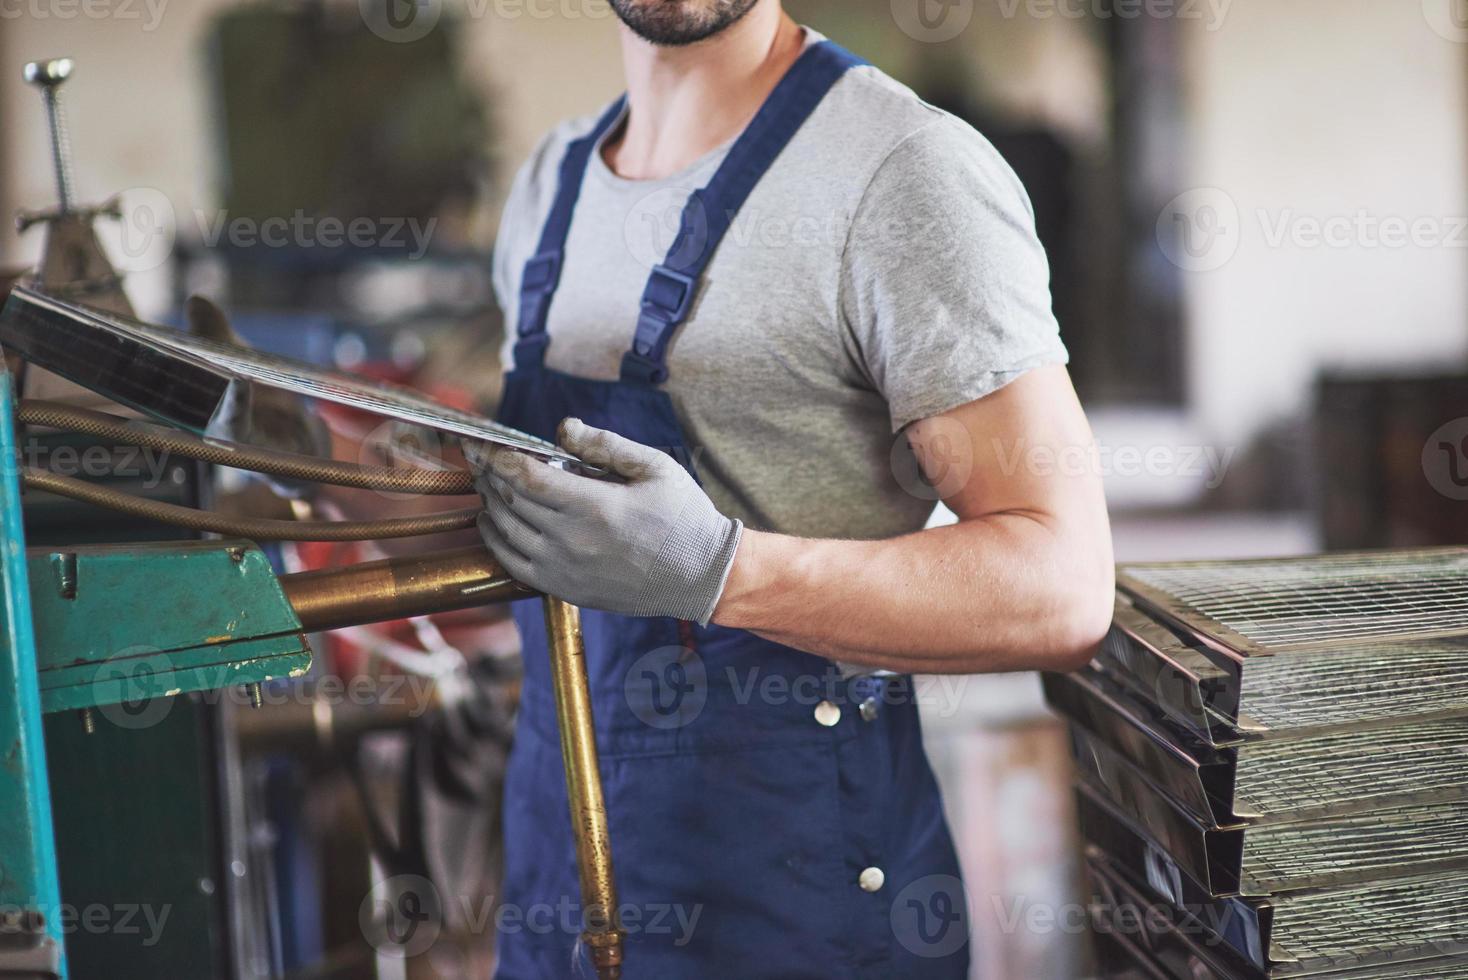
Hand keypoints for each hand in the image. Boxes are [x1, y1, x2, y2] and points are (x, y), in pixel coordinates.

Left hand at [467, 418, 742, 623]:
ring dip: (490, 503)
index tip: (480, 443)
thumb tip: (564, 428)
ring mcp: (565, 569)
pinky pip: (513, 565)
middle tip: (480, 456)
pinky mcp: (565, 589)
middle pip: (510, 500)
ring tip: (487, 482)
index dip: (496, 456)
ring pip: (506, 531)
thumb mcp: (655, 468)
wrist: (702, 576)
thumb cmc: (684, 518)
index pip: (526, 476)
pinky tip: (491, 521)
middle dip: (489, 474)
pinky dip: (495, 540)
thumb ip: (606, 445)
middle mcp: (573, 541)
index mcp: (595, 507)